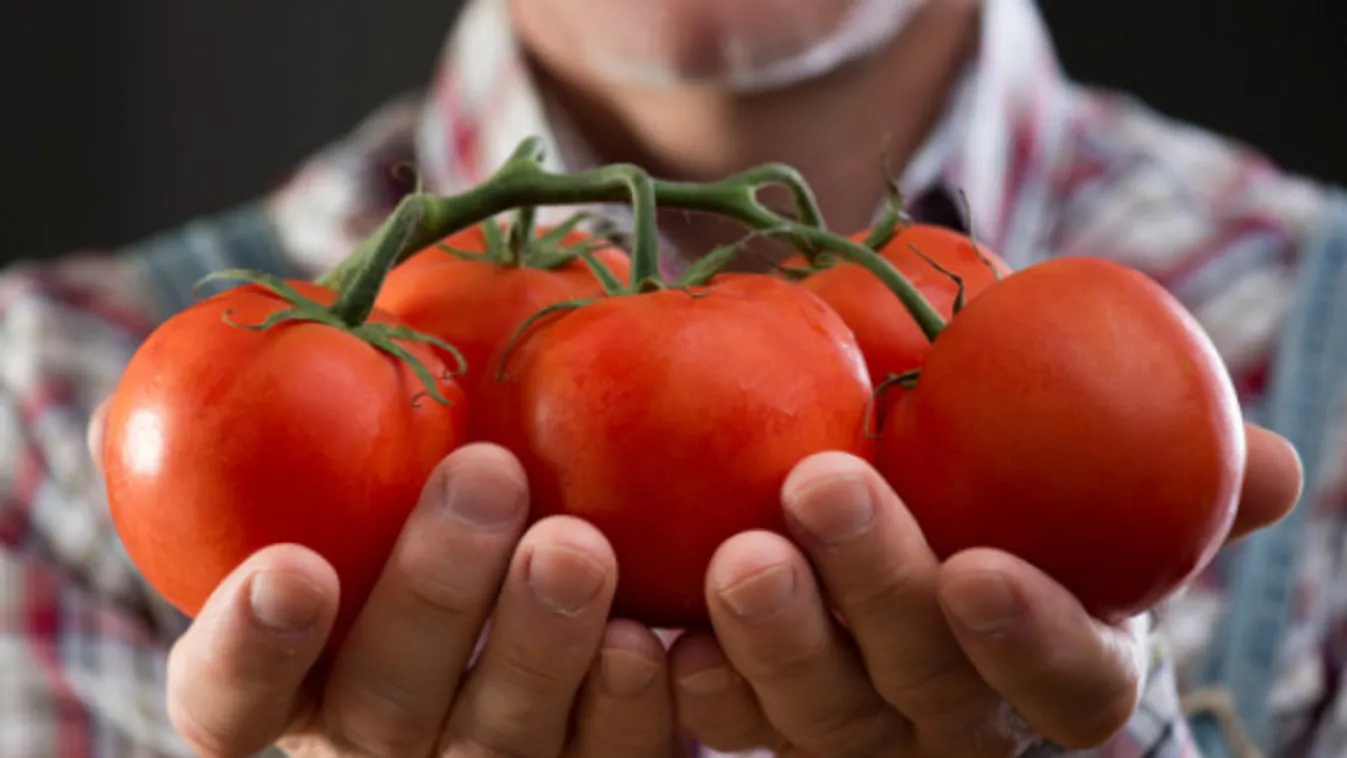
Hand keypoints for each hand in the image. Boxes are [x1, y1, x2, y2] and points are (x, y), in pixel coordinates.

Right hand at [89, 405, 679, 757]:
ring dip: (538, 647)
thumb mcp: (325, 476)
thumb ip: (248, 448)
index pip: (230, 701)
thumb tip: (121, 418)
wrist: (536, 555)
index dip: (250, 651)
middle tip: (487, 473)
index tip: (289, 568)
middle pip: (385, 708)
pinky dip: (629, 709)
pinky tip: (646, 639)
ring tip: (574, 545)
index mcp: (291, 681)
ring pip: (501, 743)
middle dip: (433, 592)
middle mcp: (379, 743)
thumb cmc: (396, 507)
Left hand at [669, 421, 1302, 755]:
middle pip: (925, 687)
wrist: (897, 509)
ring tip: (733, 554)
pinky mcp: (760, 718)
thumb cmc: (1013, 492)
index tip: (980, 566)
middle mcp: (955, 715)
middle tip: (822, 488)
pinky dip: (692, 682)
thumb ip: (1175, 468)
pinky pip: (725, 722)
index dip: (1032, 640)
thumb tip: (1281, 468)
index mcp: (1054, 663)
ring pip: (818, 715)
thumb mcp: (1094, 472)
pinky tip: (653, 632)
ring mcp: (854, 729)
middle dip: (877, 593)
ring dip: (775, 642)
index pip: (1070, 686)